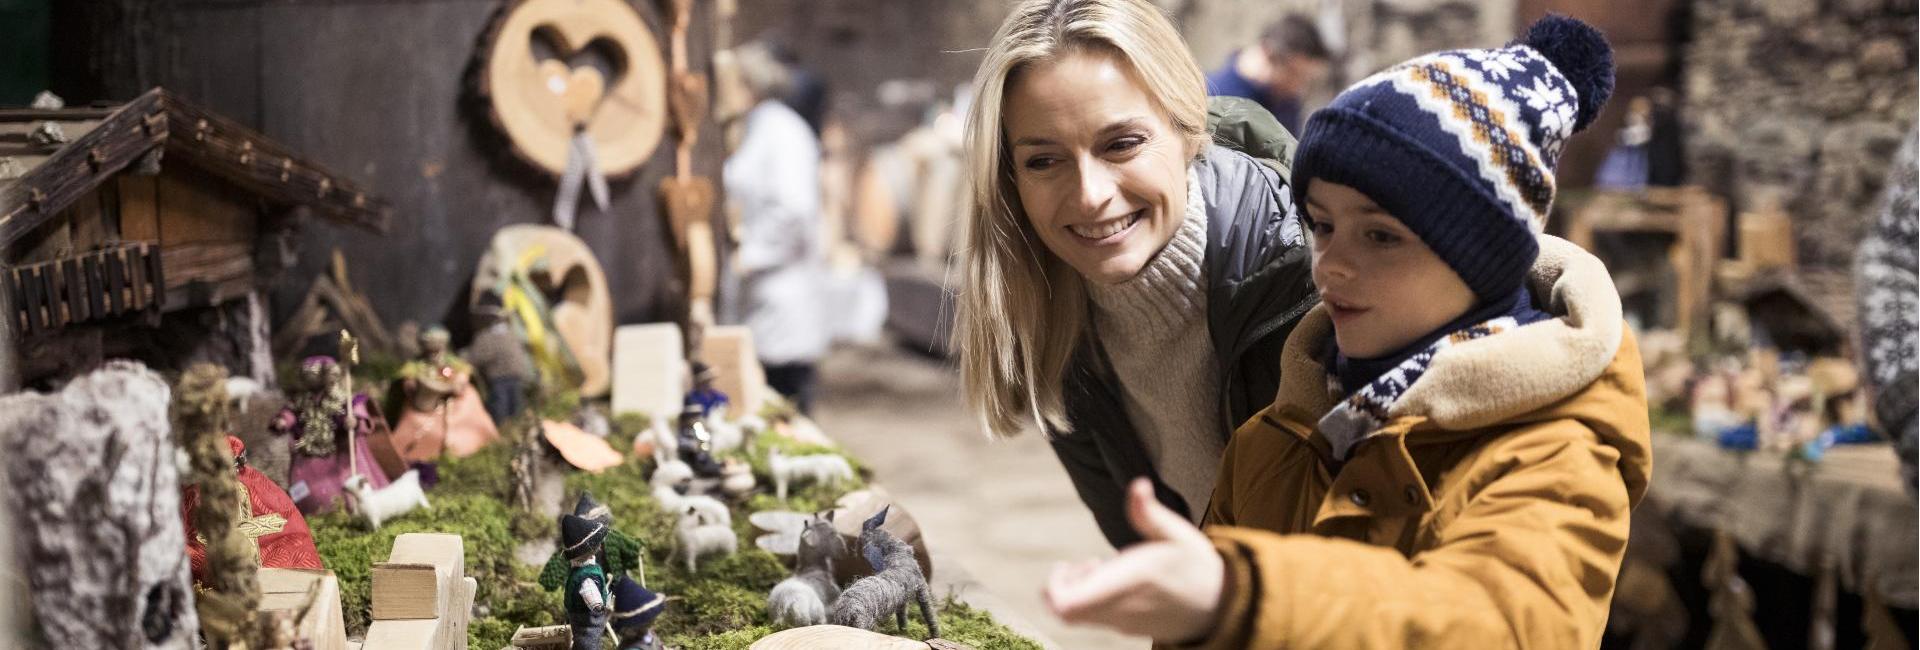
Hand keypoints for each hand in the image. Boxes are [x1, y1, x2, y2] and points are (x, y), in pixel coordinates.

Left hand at [1042, 478, 1224, 642]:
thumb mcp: (1177, 533)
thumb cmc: (1198, 566)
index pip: (1069, 603)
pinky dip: (1095, 600)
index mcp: (1129, 582)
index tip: (1068, 564)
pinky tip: (1117, 582)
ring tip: (1102, 568)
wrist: (1223, 606)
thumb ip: (1149, 513)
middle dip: (1064, 586)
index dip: (1056, 585)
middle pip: (1066, 612)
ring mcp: (1125, 623)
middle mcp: (1122, 607)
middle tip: (1086, 564)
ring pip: (1081, 616)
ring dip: (1080, 591)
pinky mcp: (1130, 629)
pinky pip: (1098, 619)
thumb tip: (1139, 484)